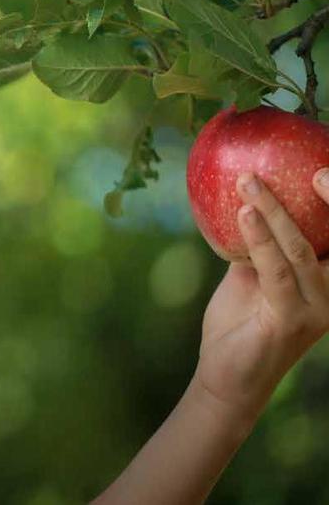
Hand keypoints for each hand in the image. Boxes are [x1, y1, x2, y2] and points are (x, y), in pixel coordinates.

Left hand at [194, 171, 328, 423]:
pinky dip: (260, 240)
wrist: (226, 377)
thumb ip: (259, 245)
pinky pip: (277, 272)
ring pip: (302, 250)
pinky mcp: (291, 321)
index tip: (323, 170)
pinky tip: (245, 215)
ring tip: (248, 183)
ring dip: (274, 212)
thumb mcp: (252, 275)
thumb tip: (247, 199)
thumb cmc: (240, 323)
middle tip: (308, 169)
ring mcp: (316, 309)